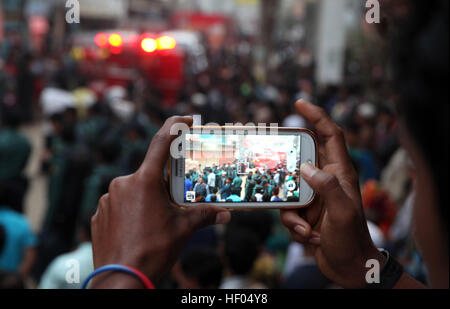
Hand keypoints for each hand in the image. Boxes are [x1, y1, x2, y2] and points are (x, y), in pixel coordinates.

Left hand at [90, 116, 230, 287]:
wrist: (120, 279)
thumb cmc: (153, 251)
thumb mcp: (183, 230)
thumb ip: (205, 216)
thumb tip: (226, 214)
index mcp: (144, 181)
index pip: (161, 142)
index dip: (174, 126)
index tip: (185, 120)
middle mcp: (122, 183)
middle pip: (149, 174)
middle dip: (163, 185)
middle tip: (173, 203)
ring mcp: (108, 199)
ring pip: (134, 190)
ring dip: (147, 199)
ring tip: (155, 223)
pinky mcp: (99, 213)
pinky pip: (119, 204)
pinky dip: (131, 211)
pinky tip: (139, 229)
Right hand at [280, 100, 384, 287]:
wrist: (349, 267)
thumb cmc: (351, 240)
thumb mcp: (342, 213)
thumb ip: (328, 188)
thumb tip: (306, 167)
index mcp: (340, 173)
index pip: (330, 135)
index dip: (317, 116)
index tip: (299, 104)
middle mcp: (325, 180)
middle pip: (300, 158)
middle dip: (286, 164)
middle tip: (273, 166)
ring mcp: (313, 195)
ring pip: (288, 188)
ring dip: (289, 209)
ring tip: (303, 226)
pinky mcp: (304, 211)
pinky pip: (287, 209)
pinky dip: (292, 224)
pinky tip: (307, 236)